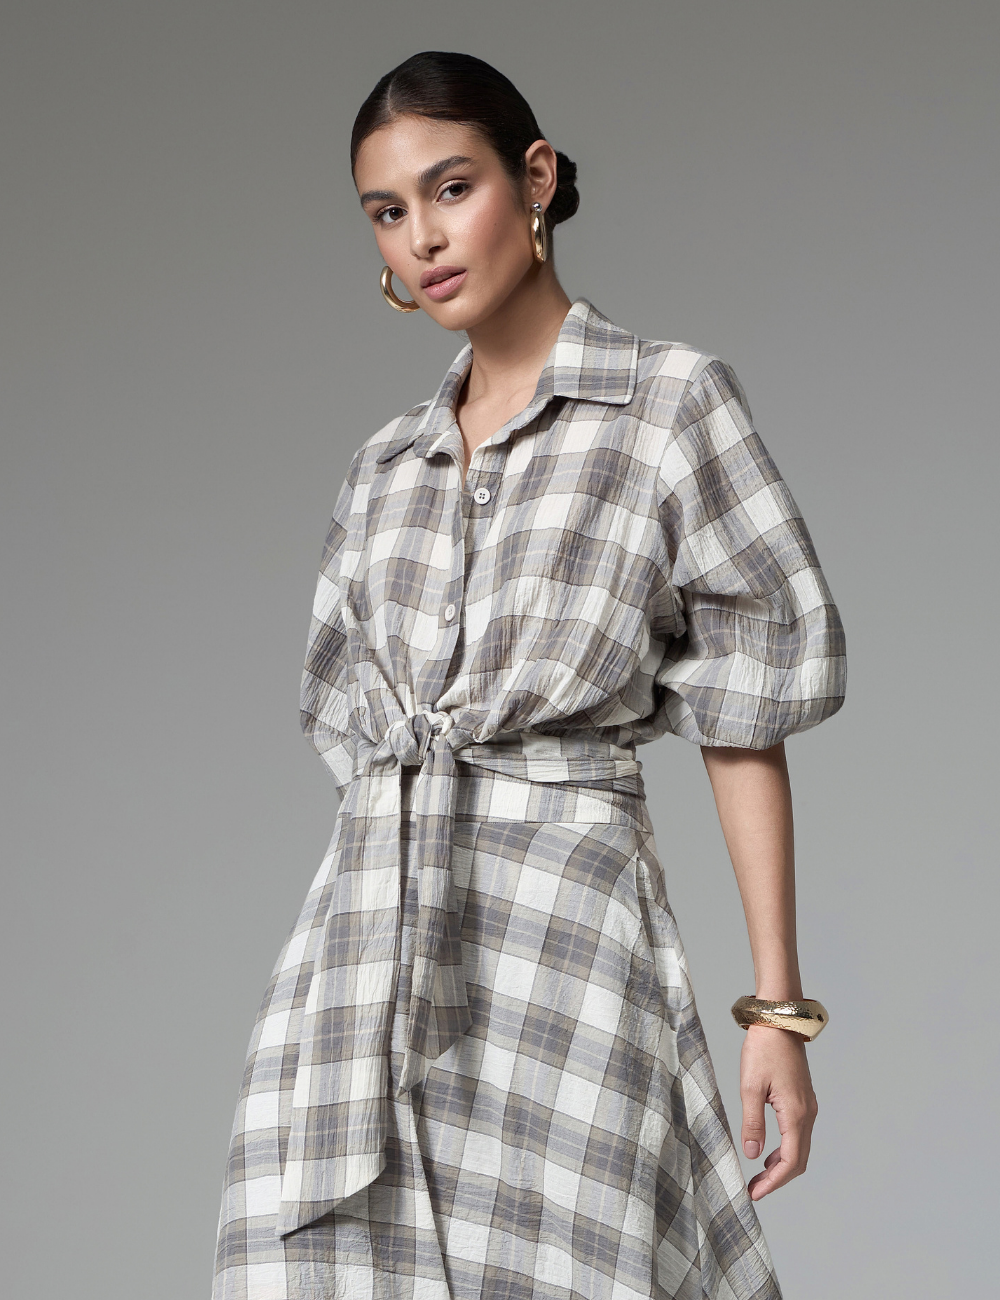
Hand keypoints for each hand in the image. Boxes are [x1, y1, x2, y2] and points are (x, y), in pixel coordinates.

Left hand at [739, 1023, 817, 1199]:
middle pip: (798, 1160)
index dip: (772, 1183)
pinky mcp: (803, 1100)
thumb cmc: (763, 1049)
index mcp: (796, 1114)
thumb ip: (752, 1122)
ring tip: (758, 1176)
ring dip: (781, 1166)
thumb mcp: (750, 1086)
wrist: (779, 1020)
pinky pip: (798, 1134)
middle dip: (777, 1180)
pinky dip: (785, 1149)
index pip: (789, 1163)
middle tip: (754, 1190)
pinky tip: (767, 1151)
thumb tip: (752, 1155)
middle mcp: (808, 1114)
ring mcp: (808, 1107)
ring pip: (800, 1148)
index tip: (753, 1194)